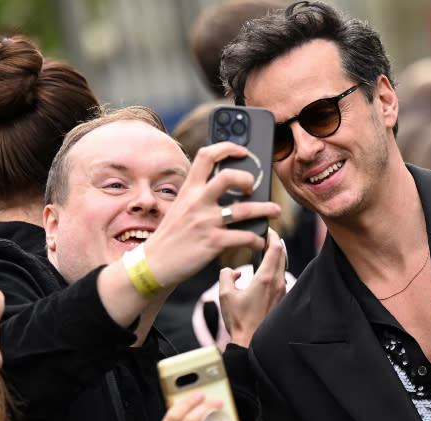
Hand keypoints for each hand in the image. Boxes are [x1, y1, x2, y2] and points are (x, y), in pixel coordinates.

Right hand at [143, 141, 281, 288]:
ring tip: (275, 211)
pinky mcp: (213, 242)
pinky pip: (244, 237)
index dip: (227, 147)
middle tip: (253, 188)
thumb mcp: (179, 207)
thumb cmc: (170, 236)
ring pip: (244, 209)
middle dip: (248, 179)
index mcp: (188, 190)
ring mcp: (206, 222)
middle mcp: (197, 202)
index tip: (242, 150)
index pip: (206, 156)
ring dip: (266, 209)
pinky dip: (257, 239)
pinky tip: (259, 241)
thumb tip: (223, 189)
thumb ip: (198, 196)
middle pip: (228, 177)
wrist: (155, 263)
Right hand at [219, 229, 287, 345]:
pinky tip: (264, 272)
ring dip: (276, 256)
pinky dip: (275, 269)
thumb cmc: (238, 320)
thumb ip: (226, 275)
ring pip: (283, 266)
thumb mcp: (225, 294)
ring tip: (264, 252)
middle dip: (275, 243)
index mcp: (265, 278)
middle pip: (282, 254)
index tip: (267, 229)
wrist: (251, 342)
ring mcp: (282, 291)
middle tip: (265, 236)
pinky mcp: (282, 299)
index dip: (273, 236)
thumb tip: (232, 270)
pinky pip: (281, 278)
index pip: (276, 248)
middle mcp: (278, 283)